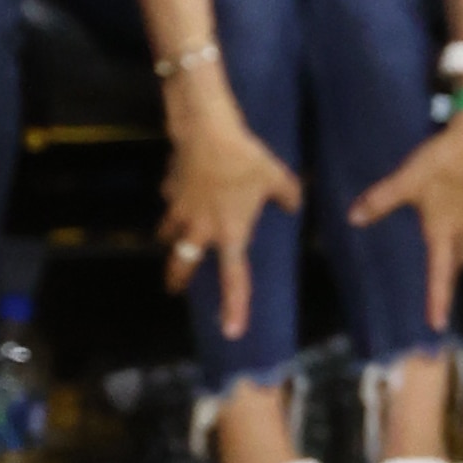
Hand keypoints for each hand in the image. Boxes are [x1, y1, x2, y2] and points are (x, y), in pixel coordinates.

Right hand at [164, 85, 301, 346]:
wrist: (207, 131)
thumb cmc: (245, 160)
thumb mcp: (277, 178)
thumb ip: (289, 196)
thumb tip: (294, 203)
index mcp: (231, 235)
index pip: (234, 279)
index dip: (234, 307)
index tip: (231, 331)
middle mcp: (201, 229)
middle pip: (181, 265)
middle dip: (176, 279)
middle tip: (173, 288)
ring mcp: (180, 209)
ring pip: (168, 233)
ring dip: (170, 238)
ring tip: (171, 237)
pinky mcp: (170, 187)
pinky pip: (169, 199)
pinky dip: (173, 198)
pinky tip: (178, 188)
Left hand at [351, 108, 462, 331]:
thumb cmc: (444, 163)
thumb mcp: (407, 181)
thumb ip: (381, 200)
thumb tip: (354, 218)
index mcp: (444, 232)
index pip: (441, 275)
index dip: (438, 300)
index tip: (437, 324)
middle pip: (461, 259)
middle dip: (451, 272)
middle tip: (440, 278)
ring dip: (457, 247)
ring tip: (442, 245)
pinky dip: (460, 221)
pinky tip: (450, 208)